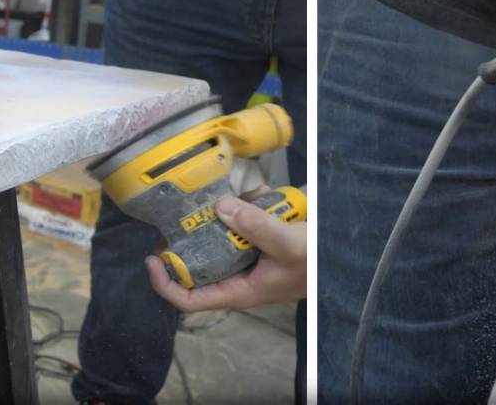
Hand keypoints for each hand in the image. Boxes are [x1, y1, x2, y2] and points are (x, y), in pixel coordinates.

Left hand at [145, 195, 306, 311]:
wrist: (342, 258)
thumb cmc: (316, 263)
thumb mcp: (286, 244)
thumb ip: (254, 226)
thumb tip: (220, 207)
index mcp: (238, 291)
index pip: (189, 299)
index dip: (165, 283)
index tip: (152, 258)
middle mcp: (239, 278)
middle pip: (200, 263)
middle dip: (194, 235)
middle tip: (188, 212)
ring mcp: (250, 261)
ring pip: (221, 239)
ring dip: (226, 216)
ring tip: (240, 197)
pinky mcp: (261, 245)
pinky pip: (243, 227)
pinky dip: (248, 209)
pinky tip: (261, 196)